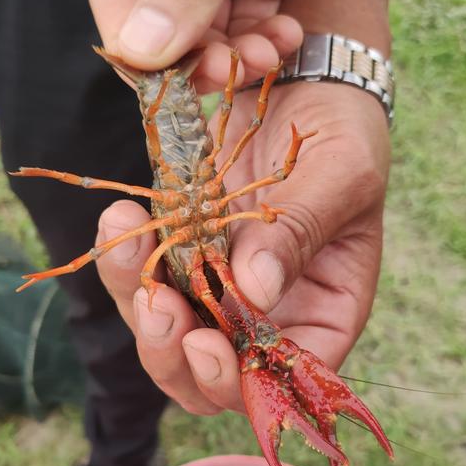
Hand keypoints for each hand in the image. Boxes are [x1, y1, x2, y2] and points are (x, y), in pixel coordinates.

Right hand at [88, 0, 418, 89]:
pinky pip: (255, 20)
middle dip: (190, 52)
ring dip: (231, 55)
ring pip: (210, 26)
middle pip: (162, 14)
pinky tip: (284, 42)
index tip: (162, 78)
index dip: (134, 36)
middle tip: (223, 74)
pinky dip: (266, 43)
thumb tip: (142, 47)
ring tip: (261, 60)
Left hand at [95, 83, 389, 415]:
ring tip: (121, 236)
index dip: (236, 381)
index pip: (277, 380)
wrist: (307, 85)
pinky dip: (124, 254)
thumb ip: (301, 230)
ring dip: (134, 295)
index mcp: (323, 312)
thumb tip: (255, 290)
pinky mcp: (184, 251)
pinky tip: (119, 217)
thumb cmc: (345, 131)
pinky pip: (144, 273)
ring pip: (164, 329)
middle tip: (154, 302)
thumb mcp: (341, 174)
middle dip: (170, 350)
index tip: (205, 342)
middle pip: (206, 374)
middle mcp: (268, 313)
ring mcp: (220, 285)